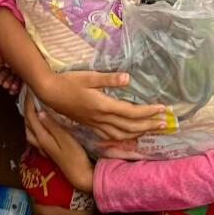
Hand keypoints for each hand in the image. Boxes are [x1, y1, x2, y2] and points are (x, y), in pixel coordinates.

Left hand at [22, 92, 95, 192]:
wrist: (80, 176)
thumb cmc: (75, 157)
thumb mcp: (66, 139)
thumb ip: (52, 126)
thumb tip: (39, 111)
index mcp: (42, 137)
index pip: (31, 117)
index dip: (29, 103)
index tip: (30, 90)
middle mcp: (39, 143)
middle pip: (27, 123)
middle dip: (26, 109)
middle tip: (30, 97)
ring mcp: (43, 148)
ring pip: (30, 131)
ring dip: (29, 119)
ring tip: (33, 108)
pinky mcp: (48, 151)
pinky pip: (36, 136)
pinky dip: (35, 127)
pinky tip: (41, 125)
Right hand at [34, 71, 168, 143]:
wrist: (49, 93)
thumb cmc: (68, 81)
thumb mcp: (89, 76)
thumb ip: (109, 79)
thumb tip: (128, 78)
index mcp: (103, 106)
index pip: (131, 112)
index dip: (148, 112)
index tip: (162, 109)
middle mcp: (101, 118)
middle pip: (129, 127)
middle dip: (148, 126)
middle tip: (164, 123)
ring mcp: (95, 124)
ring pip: (120, 135)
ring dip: (137, 133)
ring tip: (150, 129)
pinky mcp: (90, 125)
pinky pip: (109, 136)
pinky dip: (123, 138)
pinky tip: (128, 135)